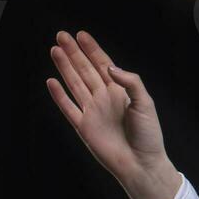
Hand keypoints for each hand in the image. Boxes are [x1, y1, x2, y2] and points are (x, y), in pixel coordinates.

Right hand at [45, 30, 179, 198]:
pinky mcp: (83, 127)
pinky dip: (59, 95)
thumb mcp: (145, 103)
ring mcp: (92, 111)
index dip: (92, 49)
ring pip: (74, 83)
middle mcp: (104, 98)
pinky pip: (68, 107)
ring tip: (54, 50)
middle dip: (74, 52)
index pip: (103, 64)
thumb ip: (130, 82)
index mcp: (120, 91)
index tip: (81, 35)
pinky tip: (51, 81)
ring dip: (64, 67)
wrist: (140, 163)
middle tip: (61, 35)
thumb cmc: (148, 135)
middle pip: (85, 70)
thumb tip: (110, 67)